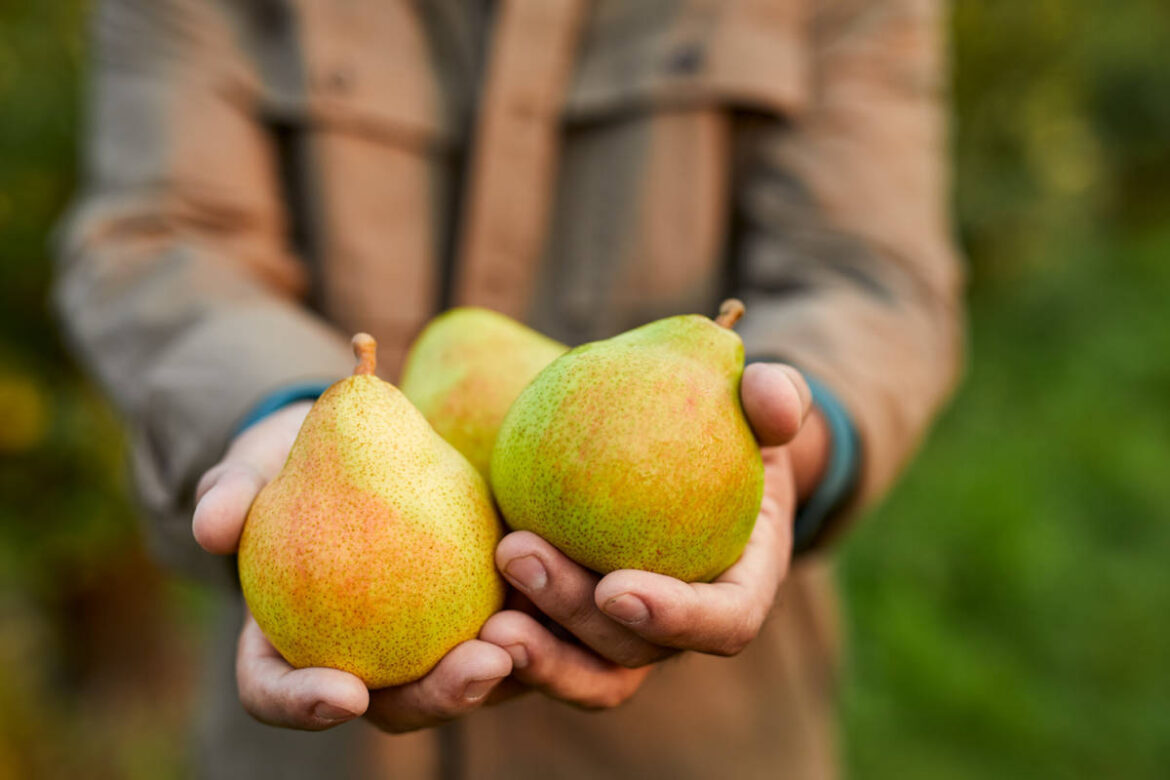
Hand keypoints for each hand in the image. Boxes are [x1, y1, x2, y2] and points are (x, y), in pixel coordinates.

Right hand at [193, 401, 511, 731]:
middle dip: (439, 698)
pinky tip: (563, 591)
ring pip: (465, 678)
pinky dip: (539, 619)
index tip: (344, 692)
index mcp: (287, 645)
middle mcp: (362, 660)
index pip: (281, 693)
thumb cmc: (294, 460)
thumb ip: (231, 491)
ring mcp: (424, 642)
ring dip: (504, 670)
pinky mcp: (478, 608)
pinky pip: (513, 626)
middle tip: (478, 665)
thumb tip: (213, 526)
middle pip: (396, 706)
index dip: (306, 706)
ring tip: (527, 634)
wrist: (360, 442)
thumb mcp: (253, 465)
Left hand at [479, 362, 819, 709]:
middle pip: (633, 653)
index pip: (722, 624)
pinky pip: (541, 648)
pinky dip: (503, 644)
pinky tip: (459, 612)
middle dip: (575, 618)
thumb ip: (777, 398)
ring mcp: (623, 633)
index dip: (676, 619)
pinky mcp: (574, 625)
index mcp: (738, 588)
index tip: (619, 586)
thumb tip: (774, 402)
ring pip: (583, 673)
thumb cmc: (731, 426)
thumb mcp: (761, 404)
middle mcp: (679, 626)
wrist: (684, 449)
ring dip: (534, 658)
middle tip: (518, 554)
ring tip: (484, 621)